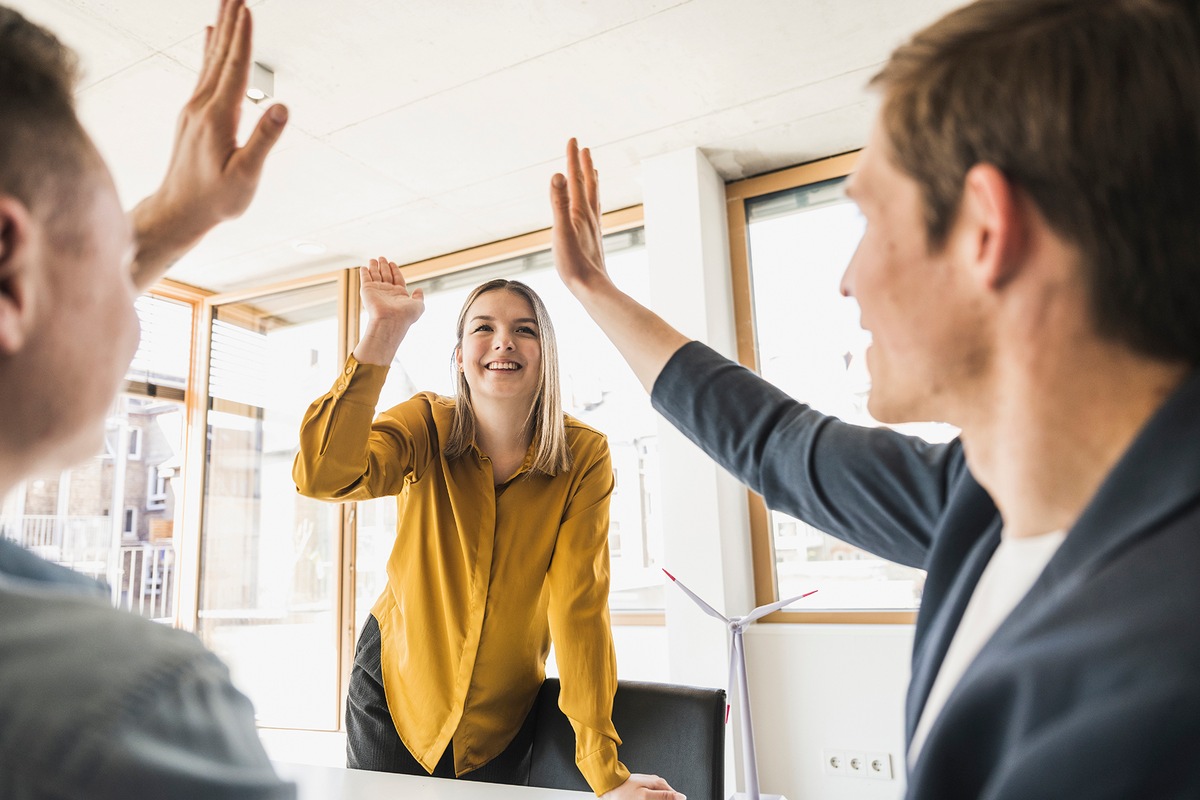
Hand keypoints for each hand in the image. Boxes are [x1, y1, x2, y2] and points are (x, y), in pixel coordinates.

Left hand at [130, 0, 287, 288]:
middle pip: (220, 55)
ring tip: (228, 3)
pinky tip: (210, 35)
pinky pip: (204, 72)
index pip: (234, 69)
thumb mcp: (245, 176)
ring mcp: (194, 108)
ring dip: (222, 29)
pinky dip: (209, 49)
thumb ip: (264, 140)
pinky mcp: (193, 115)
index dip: (243, 38)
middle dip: (231, 21)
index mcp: (218, 118)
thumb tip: (282, 106)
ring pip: (211, 59)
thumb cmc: (215, 200)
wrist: (178, 212)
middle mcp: (202, 106)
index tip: (247, 8)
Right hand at [359, 256, 424, 326]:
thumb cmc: (405, 315)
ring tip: (373, 259)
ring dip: (374, 267)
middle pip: (386, 275)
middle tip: (382, 257)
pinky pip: (365, 278)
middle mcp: (387, 292)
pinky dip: (364, 272)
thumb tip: (419, 289)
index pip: (397, 278)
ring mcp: (377, 291)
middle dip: (384, 266)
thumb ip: (419, 297)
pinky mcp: (367, 290)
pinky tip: (364, 267)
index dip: (395, 270)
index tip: (392, 263)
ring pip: (375, 275)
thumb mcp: (418, 306)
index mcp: (399, 294)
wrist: (390, 321)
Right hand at [550, 138, 611, 293]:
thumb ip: (558, 202)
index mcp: (580, 211)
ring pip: (593, 197)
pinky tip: (590, 207)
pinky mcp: (592, 238)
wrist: (592, 287)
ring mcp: (592, 227)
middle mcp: (589, 216)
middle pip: (588, 184)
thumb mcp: (561, 231)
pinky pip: (593, 212)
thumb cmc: (574, 263)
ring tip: (592, 171)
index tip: (573, 139)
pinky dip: (591, 201)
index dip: (573, 158)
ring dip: (591, 181)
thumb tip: (557, 174)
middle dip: (584, 165)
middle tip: (583, 147)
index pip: (576, 178)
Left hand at [601, 774, 684, 799]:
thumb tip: (681, 797)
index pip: (674, 796)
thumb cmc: (624, 791)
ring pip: (659, 797)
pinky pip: (651, 797)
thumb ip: (664, 796)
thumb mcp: (646, 796)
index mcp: (660, 783)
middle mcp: (656, 782)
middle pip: (666, 797)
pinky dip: (649, 799)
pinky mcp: (643, 788)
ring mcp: (650, 785)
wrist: (609, 785)